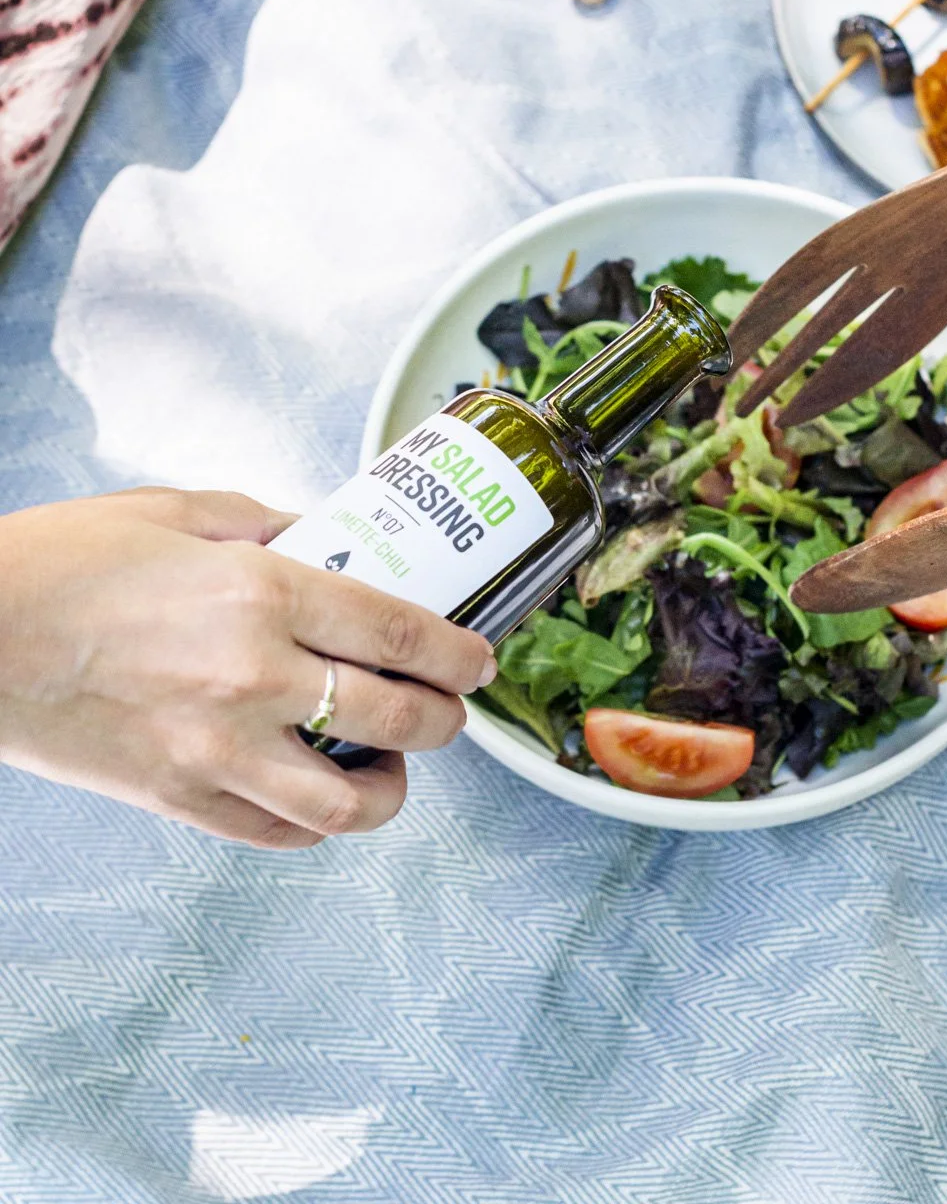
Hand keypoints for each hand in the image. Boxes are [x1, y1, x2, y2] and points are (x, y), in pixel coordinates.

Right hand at [0, 487, 495, 847]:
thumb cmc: (66, 563)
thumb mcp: (179, 513)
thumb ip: (265, 526)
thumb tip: (323, 537)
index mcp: (261, 592)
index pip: (400, 635)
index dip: (459, 654)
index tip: (481, 661)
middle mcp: (253, 677)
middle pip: (398, 719)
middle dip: (445, 721)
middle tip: (451, 710)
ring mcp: (216, 750)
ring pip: (347, 803)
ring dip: (390, 789)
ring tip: (391, 766)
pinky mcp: (178, 798)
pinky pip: (276, 834)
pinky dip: (315, 824)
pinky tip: (321, 794)